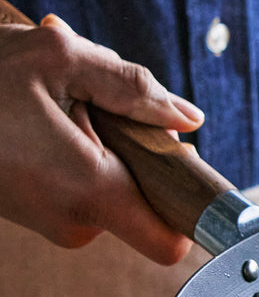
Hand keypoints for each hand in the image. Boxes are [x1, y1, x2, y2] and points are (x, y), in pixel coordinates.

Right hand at [0, 14, 205, 263]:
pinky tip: (34, 115)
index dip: (186, 205)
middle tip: (87, 101)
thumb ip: (135, 89)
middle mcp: (71, 221)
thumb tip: (189, 117)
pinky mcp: (32, 213)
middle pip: (143, 195)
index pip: (168, 238)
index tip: (182, 167)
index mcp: (88, 190)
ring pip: (109, 184)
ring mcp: (49, 222)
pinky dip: (70, 149)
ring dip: (96, 139)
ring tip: (49, 101)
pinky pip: (78, 184)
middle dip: (131, 145)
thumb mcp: (59, 59)